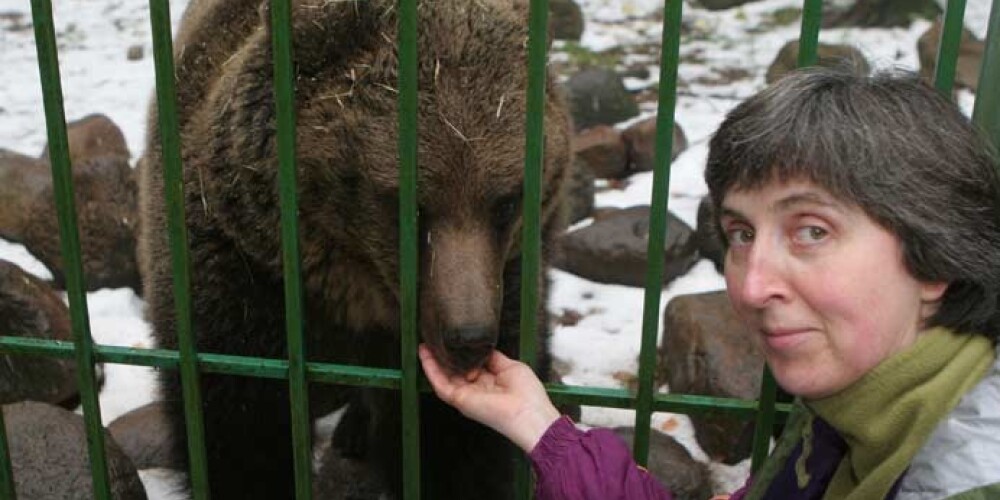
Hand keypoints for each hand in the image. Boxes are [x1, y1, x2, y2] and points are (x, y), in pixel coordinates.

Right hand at [418, 344, 560, 452]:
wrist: (527, 412)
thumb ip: (493, 358)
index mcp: (489, 382)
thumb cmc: (527, 393)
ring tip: (424, 346)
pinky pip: (440, 384)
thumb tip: (482, 348)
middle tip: (433, 341)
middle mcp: (475, 389)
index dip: (460, 354)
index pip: (469, 366)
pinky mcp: (459, 399)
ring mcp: (466, 395)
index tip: (453, 340)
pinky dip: (431, 370)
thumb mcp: (510, 367)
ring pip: (443, 377)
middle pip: (453, 371)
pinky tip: (425, 356)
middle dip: (443, 357)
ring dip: (432, 362)